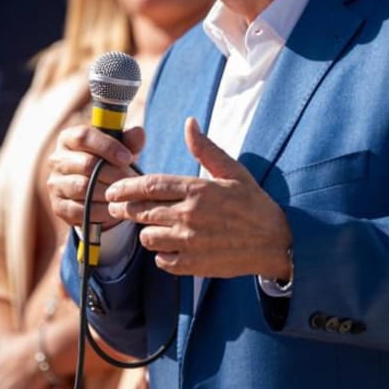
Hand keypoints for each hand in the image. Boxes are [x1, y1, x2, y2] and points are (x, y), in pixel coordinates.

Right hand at [47, 123, 145, 230]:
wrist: (96, 194)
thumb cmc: (108, 164)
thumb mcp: (120, 149)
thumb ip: (130, 140)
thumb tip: (138, 134)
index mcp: (69, 138)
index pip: (83, 136)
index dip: (107, 146)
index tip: (128, 158)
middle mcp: (57, 159)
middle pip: (86, 164)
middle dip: (114, 173)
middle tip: (132, 180)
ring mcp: (55, 183)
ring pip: (83, 187)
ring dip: (108, 192)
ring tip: (125, 194)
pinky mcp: (58, 206)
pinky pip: (80, 209)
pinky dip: (100, 211)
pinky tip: (114, 208)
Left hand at [104, 119, 293, 280]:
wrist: (276, 242)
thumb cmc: (253, 204)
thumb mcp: (233, 172)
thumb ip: (206, 149)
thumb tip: (189, 123)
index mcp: (198, 189)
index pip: (149, 186)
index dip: (124, 188)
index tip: (112, 190)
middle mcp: (190, 215)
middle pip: (141, 211)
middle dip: (126, 209)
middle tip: (119, 209)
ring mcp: (190, 242)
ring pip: (147, 238)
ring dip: (146, 233)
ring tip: (156, 228)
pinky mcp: (192, 265)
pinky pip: (161, 261)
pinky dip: (162, 255)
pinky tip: (172, 247)